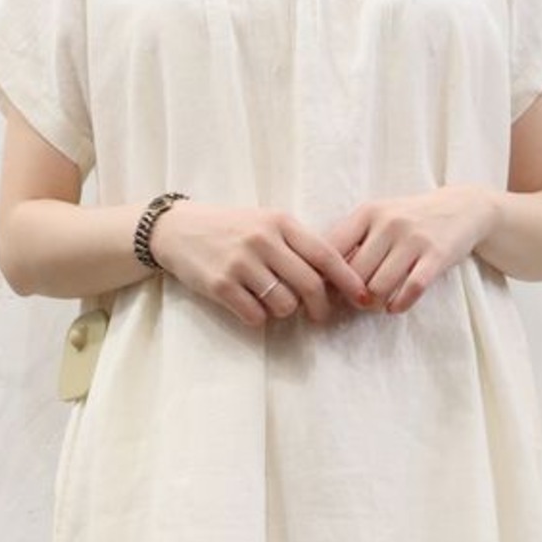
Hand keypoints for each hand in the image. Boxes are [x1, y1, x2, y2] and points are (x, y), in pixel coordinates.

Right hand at [148, 201, 373, 328]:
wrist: (178, 230)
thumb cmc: (231, 229)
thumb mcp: (266, 223)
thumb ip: (297, 245)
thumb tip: (333, 279)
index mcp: (281, 223)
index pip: (325, 254)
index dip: (348, 280)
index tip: (363, 297)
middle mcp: (264, 240)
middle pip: (310, 285)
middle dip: (321, 307)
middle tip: (319, 317)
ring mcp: (241, 263)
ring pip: (284, 304)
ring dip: (285, 312)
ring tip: (273, 302)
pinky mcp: (221, 285)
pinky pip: (255, 315)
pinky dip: (258, 318)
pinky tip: (250, 306)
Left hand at [321, 185, 499, 314]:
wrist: (462, 208)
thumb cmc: (409, 219)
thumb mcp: (378, 217)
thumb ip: (351, 240)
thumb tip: (318, 275)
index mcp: (368, 213)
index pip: (332, 250)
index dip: (325, 277)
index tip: (326, 291)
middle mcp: (389, 223)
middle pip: (354, 275)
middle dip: (351, 295)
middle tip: (356, 302)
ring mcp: (414, 239)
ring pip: (379, 287)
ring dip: (374, 304)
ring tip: (376, 305)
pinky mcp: (436, 256)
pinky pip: (410, 290)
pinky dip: (399, 305)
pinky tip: (396, 307)